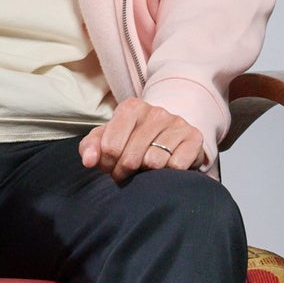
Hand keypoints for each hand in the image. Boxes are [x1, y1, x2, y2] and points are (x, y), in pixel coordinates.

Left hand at [78, 98, 208, 175]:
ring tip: (144, 171)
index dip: (107, 164)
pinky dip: (168, 174)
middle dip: (124, 173)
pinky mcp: (194, 137)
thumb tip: (89, 161)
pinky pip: (176, 165)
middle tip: (125, 174)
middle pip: (131, 158)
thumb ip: (91, 147)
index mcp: (131, 108)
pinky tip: (165, 169)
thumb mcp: (108, 138)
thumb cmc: (134, 137)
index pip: (110, 146)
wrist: (171, 133)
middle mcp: (156, 112)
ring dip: (146, 175)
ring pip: (154, 162)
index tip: (110, 166)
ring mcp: (177, 123)